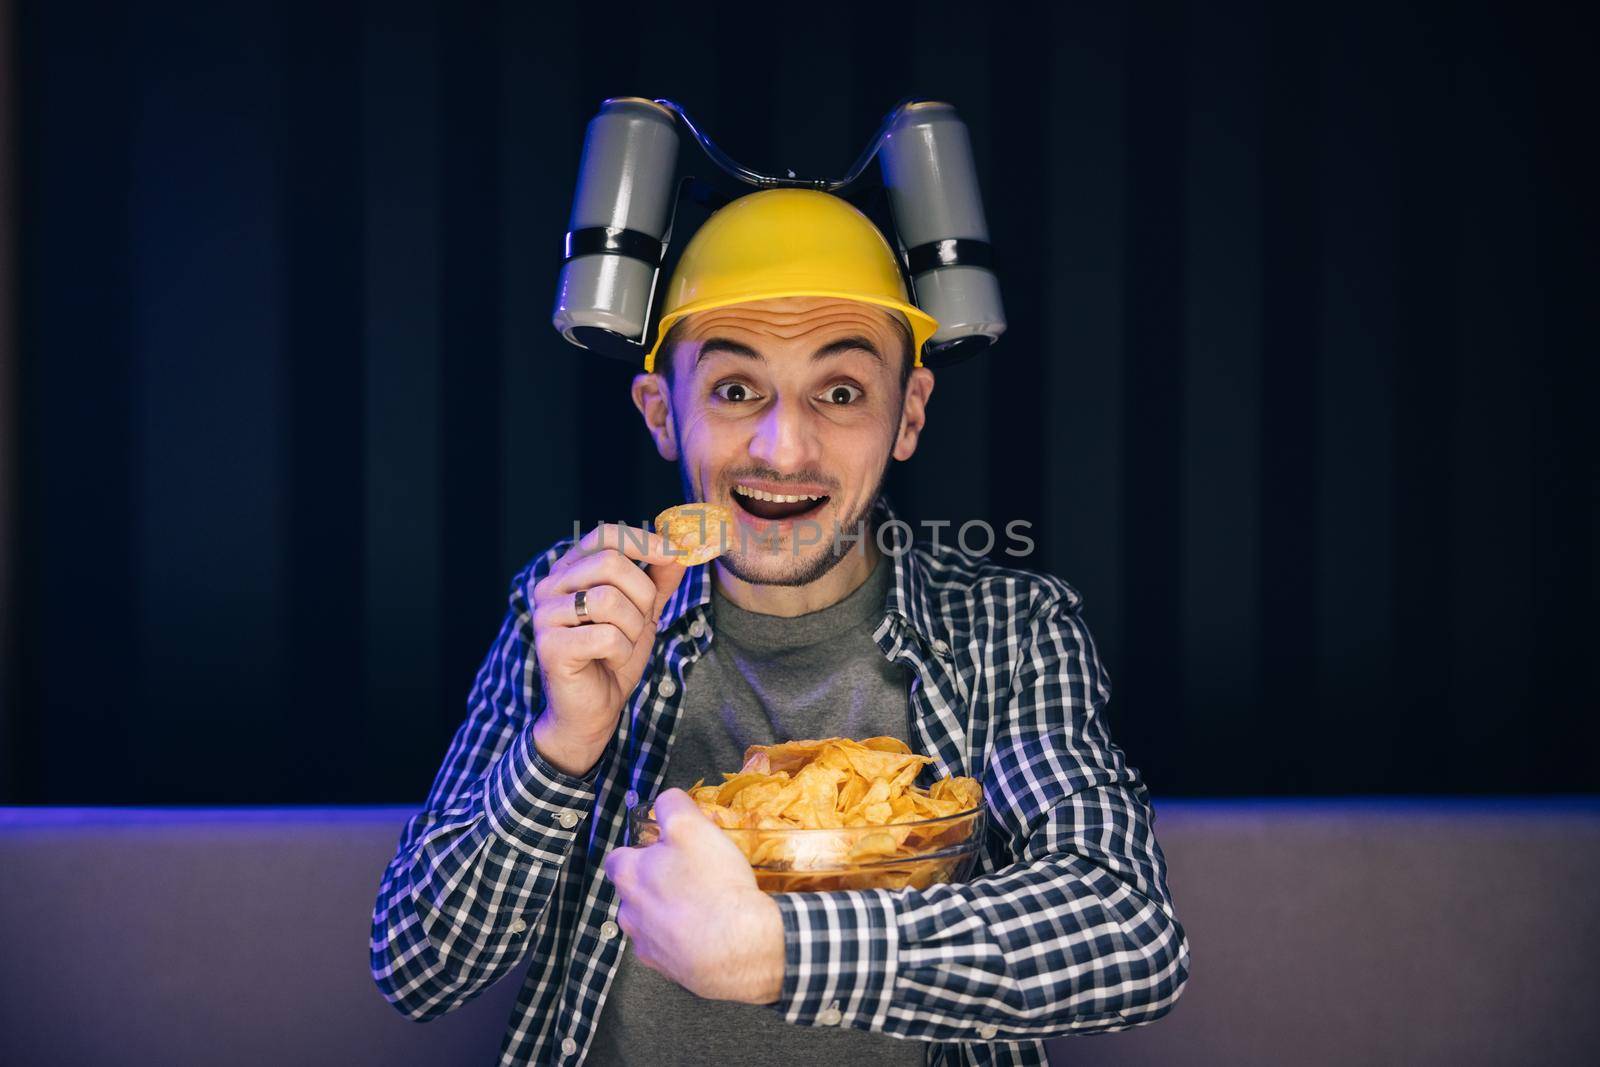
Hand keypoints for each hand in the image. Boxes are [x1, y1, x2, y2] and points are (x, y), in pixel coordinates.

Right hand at [530, 523, 686, 776]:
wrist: (593, 710)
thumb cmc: (613, 657)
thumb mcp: (644, 612)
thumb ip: (659, 579)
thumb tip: (682, 547)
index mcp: (570, 571)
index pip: (604, 535)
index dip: (642, 540)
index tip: (675, 553)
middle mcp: (550, 586)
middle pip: (610, 563)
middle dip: (642, 595)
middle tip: (641, 622)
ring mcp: (545, 616)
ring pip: (608, 600)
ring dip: (632, 628)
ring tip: (622, 645)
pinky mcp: (550, 646)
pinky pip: (605, 636)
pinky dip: (621, 652)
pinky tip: (609, 662)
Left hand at [602, 789, 785, 1003]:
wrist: (739, 948)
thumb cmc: (713, 883)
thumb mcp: (691, 826)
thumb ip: (672, 805)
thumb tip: (666, 801)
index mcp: (628, 876)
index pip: (618, 857)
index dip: (642, 849)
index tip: (668, 849)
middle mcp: (629, 913)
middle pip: (635, 891)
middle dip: (656, 883)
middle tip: (691, 876)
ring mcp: (647, 946)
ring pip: (651, 921)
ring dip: (668, 913)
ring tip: (703, 906)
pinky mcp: (668, 970)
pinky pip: (670, 948)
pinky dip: (684, 939)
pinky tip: (709, 932)